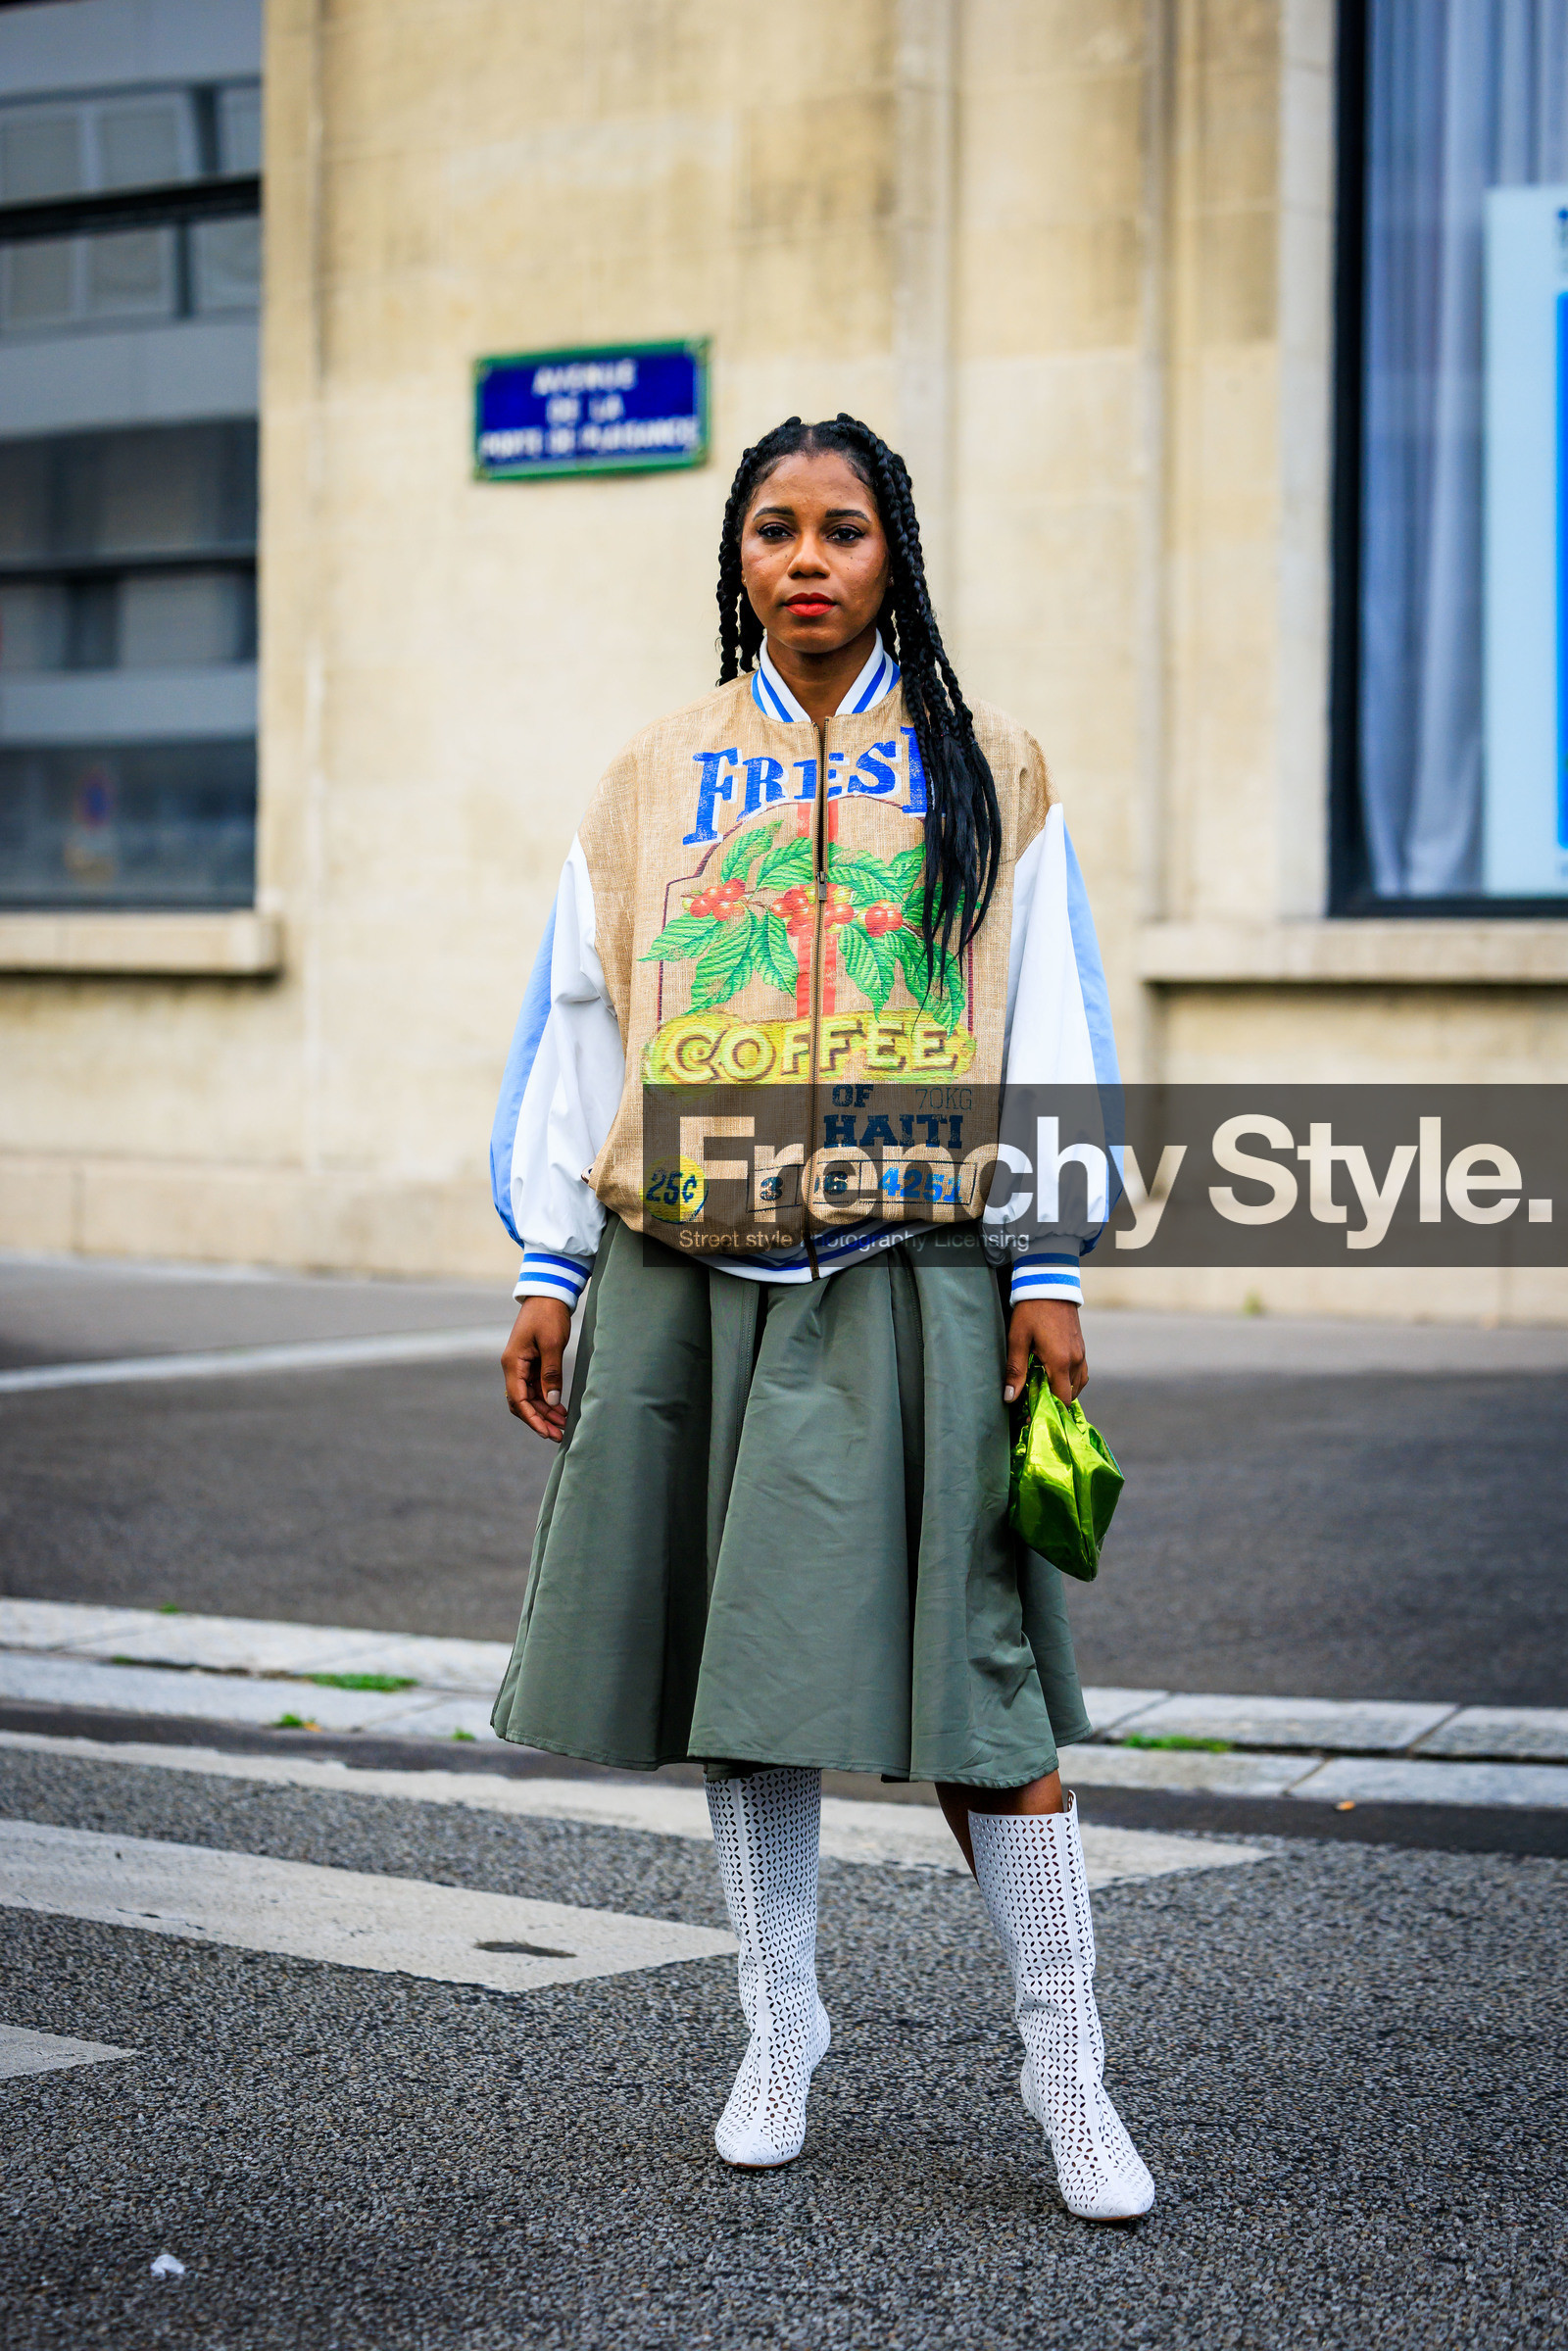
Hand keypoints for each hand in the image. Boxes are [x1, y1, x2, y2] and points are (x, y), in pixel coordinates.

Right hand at [502, 1297, 571, 1441]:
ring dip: (544, 1412)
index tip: (546, 1432)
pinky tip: (559, 1409)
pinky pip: (535, 1388)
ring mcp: (521, 1366)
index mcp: (513, 1363)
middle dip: (539, 1420)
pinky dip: (546, 1400)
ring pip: (529, 1398)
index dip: (532, 1418)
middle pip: (522, 1403)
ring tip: (562, 1425)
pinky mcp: (531, 1364)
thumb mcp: (553, 1344)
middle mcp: (513, 1367)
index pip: (518, 1399)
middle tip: (559, 1434)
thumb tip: (551, 1401)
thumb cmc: (549, 1315)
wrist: (548, 1295)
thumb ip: (551, 1373)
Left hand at [1004, 1299, 1086, 1407]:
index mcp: (1060, 1361)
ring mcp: (1081, 1354)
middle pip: (1071, 1395)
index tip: (1034, 1414)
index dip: (1050, 1411)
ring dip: (1063, 1391)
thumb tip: (1010, 1398)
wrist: (1050, 1285)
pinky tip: (1056, 1377)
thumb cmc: (1031, 1311)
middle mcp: (1075, 1361)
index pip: (1062, 1399)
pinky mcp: (1082, 1348)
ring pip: (1078, 1385)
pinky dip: (1071, 1381)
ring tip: (1044, 1391)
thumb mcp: (1018, 1340)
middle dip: (1055, 1402)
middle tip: (1036, 1403)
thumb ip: (1015, 1370)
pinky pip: (1081, 1373)